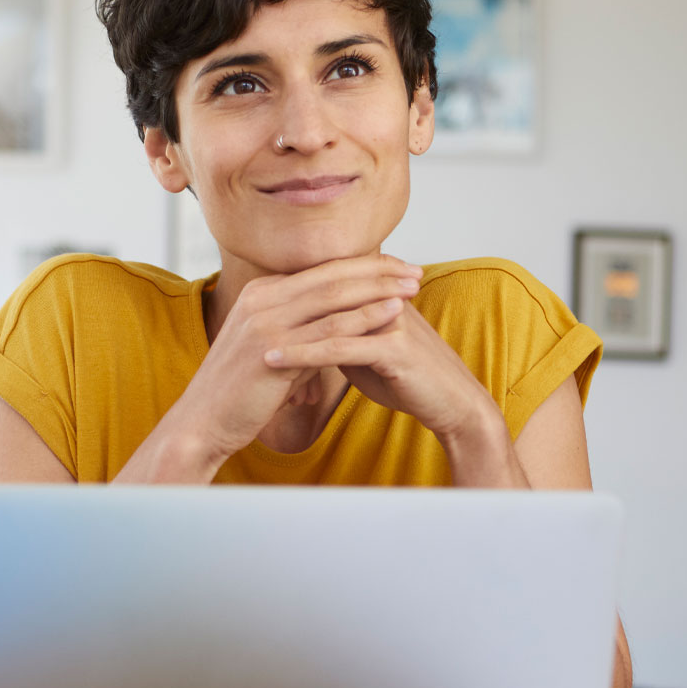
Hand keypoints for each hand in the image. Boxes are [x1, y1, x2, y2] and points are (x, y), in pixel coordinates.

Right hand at [169, 254, 423, 462]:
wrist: (203, 422)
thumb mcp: (269, 348)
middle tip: (414, 270)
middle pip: (331, 275)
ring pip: (334, 296)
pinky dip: (365, 318)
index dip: (361, 266)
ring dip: (379, 289)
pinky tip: (393, 314)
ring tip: (413, 287)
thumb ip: (298, 329)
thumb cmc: (239, 392)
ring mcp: (265, 321)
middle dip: (377, 270)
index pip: (320, 270)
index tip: (395, 267)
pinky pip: (329, 328)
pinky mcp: (273, 349)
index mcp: (260, 293)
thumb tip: (333, 326)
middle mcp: (261, 298)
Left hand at [263, 292, 500, 446]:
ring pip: (325, 318)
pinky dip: (302, 355)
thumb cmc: (409, 379)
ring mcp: (389, 320)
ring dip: (282, 328)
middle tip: (235, 317)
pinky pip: (338, 348)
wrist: (451, 404)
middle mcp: (383, 298)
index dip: (287, 294)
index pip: (324, 284)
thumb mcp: (366, 352)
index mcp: (376, 294)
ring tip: (244, 339)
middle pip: (321, 293)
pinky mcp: (393, 348)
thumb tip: (307, 331)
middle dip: (278, 307)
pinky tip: (273, 362)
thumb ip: (339, 335)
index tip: (247, 306)